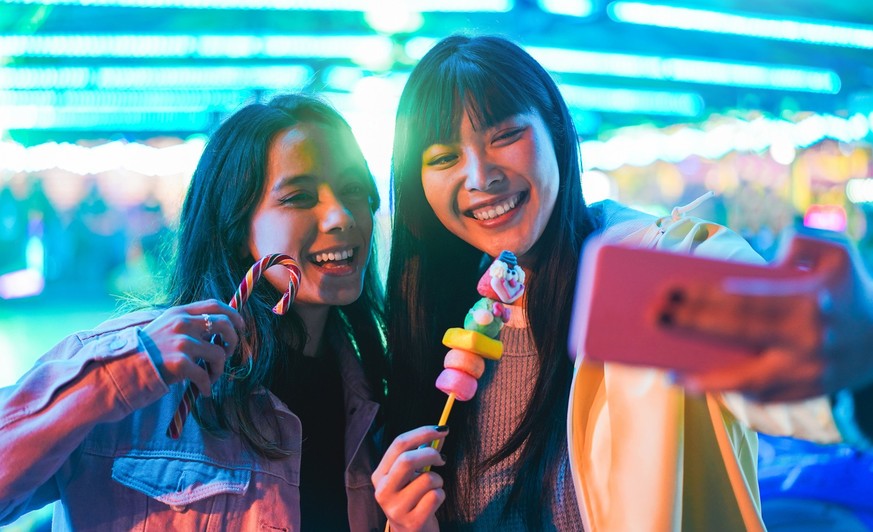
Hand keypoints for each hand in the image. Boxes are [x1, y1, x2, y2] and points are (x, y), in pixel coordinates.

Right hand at [142, 299, 244, 395]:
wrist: (120, 371)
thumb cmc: (146, 354)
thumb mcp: (166, 329)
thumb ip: (189, 326)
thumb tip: (219, 332)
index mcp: (180, 313)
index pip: (215, 305)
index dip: (234, 314)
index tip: (241, 327)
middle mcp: (182, 323)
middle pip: (225, 325)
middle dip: (233, 341)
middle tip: (227, 355)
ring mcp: (181, 342)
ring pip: (219, 353)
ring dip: (219, 369)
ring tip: (210, 378)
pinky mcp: (179, 362)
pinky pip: (205, 375)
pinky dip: (208, 385)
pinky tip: (203, 390)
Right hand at [372, 426, 447, 531]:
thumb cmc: (412, 500)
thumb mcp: (408, 477)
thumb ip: (418, 455)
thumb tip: (437, 434)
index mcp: (379, 475)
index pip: (399, 444)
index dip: (423, 433)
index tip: (442, 430)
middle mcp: (382, 491)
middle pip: (408, 460)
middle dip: (431, 454)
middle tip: (442, 459)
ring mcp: (395, 508)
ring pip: (427, 479)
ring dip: (438, 480)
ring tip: (433, 489)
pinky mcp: (412, 522)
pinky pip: (435, 497)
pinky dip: (441, 495)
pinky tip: (433, 503)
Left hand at [657, 231, 872, 401]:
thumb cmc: (851, 290)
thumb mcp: (839, 253)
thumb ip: (805, 240)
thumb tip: (770, 254)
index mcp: (808, 303)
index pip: (744, 301)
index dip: (703, 299)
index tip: (668, 293)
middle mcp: (807, 340)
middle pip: (737, 334)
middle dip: (691, 326)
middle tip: (654, 319)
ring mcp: (808, 372)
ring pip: (749, 382)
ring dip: (707, 382)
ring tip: (671, 376)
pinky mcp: (809, 392)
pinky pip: (764, 397)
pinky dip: (733, 393)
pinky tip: (704, 386)